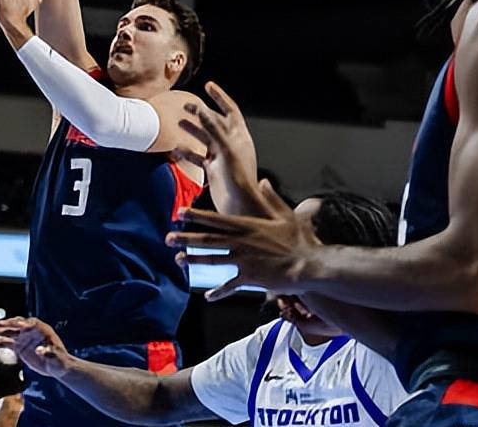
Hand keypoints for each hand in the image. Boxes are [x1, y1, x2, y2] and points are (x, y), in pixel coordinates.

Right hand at [0, 317, 70, 377]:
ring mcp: (22, 337)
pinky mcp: (17, 346)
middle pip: (15, 326)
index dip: (24, 324)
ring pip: (6, 333)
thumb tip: (40, 350)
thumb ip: (48, 353)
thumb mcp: (57, 358)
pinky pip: (3, 343)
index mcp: (42, 329)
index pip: (31, 323)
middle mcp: (30, 331)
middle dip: (5, 325)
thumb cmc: (60, 361)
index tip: (17, 325)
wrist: (57, 366)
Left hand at [166, 179, 321, 300]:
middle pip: (207, 239)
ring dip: (193, 260)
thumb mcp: (287, 214)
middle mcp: (240, 242)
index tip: (179, 213)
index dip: (195, 216)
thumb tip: (264, 181)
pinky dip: (219, 292)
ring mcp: (243, 260)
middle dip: (185, 238)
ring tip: (178, 259)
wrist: (310, 264)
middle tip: (167, 238)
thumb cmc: (300, 240)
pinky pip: (230, 286)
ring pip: (212, 259)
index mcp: (247, 226)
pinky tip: (208, 296)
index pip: (215, 219)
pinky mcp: (249, 278)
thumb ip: (272, 198)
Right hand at [175, 81, 261, 214]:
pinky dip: (187, 151)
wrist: (239, 206)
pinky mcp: (213, 170)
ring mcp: (221, 157)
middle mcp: (230, 144)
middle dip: (201, 113)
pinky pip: (198, 156)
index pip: (230, 109)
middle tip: (186, 105)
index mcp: (239, 136)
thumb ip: (213, 130)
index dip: (220, 96)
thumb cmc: (238, 178)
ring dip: (193, 130)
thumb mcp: (226, 150)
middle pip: (214, 122)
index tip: (208, 85)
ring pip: (204, 138)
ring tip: (179, 123)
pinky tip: (176, 148)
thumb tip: (202, 110)